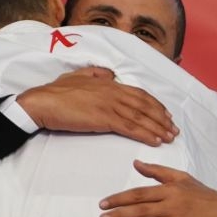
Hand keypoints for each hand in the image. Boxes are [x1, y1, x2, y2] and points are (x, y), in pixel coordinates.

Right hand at [15, 67, 177, 146]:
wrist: (42, 102)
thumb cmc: (56, 92)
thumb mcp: (78, 76)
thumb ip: (95, 74)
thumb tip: (109, 75)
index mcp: (108, 83)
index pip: (138, 93)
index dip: (154, 104)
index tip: (165, 114)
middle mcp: (112, 91)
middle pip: (144, 105)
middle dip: (161, 117)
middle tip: (173, 129)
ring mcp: (109, 104)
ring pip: (140, 117)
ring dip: (158, 128)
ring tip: (169, 138)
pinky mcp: (104, 118)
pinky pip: (130, 127)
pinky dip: (145, 134)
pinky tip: (155, 141)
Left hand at [98, 161, 216, 216]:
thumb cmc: (205, 197)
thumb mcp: (183, 179)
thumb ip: (158, 171)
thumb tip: (137, 163)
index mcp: (171, 190)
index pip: (139, 193)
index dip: (119, 198)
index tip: (104, 204)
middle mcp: (173, 206)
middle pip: (141, 210)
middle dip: (119, 214)